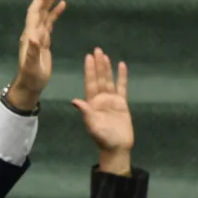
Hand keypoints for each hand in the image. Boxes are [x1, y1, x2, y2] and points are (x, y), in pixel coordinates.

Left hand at [7, 0, 66, 108]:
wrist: (30, 84)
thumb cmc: (30, 76)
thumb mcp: (31, 64)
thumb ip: (32, 51)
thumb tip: (34, 37)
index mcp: (29, 35)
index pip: (34, 12)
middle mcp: (32, 32)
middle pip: (40, 9)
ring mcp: (38, 36)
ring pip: (45, 13)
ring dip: (51, 0)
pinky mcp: (44, 41)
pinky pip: (50, 22)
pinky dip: (55, 12)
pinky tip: (62, 4)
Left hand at [72, 47, 132, 174]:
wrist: (117, 147)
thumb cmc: (103, 138)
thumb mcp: (92, 125)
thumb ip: (85, 112)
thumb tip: (75, 101)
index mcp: (91, 103)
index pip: (90, 83)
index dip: (89, 70)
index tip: (88, 57)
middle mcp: (100, 99)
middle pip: (99, 78)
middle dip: (97, 65)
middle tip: (96, 50)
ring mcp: (111, 100)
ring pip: (109, 80)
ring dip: (107, 68)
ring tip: (105, 55)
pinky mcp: (122, 103)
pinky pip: (122, 87)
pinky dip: (122, 77)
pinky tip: (121, 66)